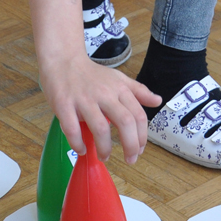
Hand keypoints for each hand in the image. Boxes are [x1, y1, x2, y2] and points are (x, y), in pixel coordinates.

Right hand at [38, 42, 160, 163]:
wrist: (63, 60)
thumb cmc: (92, 74)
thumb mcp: (119, 79)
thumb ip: (138, 91)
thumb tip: (157, 101)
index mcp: (119, 89)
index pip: (138, 115)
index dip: (142, 136)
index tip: (140, 149)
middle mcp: (104, 94)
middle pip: (124, 122)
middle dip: (130, 145)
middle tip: (130, 159)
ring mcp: (84, 100)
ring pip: (100, 128)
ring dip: (104, 148)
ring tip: (104, 157)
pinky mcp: (64, 104)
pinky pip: (72, 129)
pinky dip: (78, 143)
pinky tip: (82, 149)